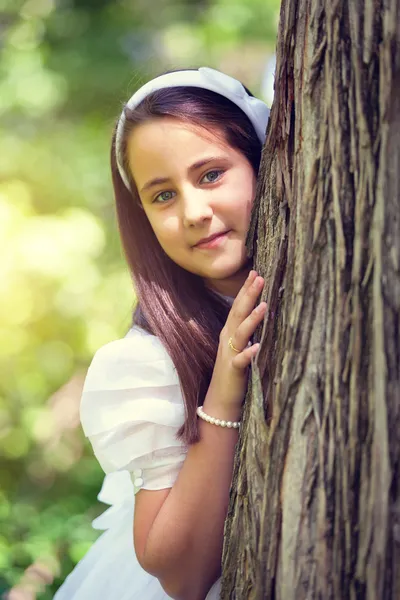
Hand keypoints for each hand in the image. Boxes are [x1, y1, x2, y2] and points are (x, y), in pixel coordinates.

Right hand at [210, 271, 266, 409]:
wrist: (220, 400)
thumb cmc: (234, 372)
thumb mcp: (241, 347)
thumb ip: (248, 331)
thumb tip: (264, 312)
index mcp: (230, 332)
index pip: (238, 306)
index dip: (246, 289)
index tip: (256, 272)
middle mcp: (228, 339)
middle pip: (238, 313)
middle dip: (248, 295)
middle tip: (259, 277)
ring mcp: (229, 354)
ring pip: (240, 333)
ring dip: (252, 319)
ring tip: (264, 305)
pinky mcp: (233, 370)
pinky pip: (241, 361)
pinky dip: (249, 353)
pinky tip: (257, 347)